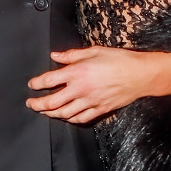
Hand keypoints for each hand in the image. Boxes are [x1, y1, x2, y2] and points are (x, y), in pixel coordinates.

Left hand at [26, 47, 155, 123]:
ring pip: (64, 113)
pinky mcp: (99, 109)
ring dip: (51, 114)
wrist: (140, 75)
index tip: (31, 85)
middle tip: (30, 103)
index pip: (49, 80)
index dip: (36, 83)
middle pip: (52, 102)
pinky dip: (70, 119)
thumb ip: (72, 55)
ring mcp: (90, 101)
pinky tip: (65, 117)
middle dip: (37, 104)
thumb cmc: (119, 60)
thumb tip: (55, 56)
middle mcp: (81, 89)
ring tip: (44, 111)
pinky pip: (80, 118)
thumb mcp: (94, 51)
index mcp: (77, 72)